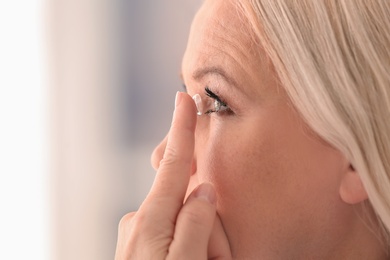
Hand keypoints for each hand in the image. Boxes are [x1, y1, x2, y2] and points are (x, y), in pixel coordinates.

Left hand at [115, 92, 231, 259]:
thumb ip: (198, 223)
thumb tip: (203, 191)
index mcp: (151, 219)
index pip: (174, 164)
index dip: (182, 129)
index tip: (183, 99)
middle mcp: (141, 220)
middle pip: (190, 203)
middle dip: (209, 230)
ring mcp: (139, 234)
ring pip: (187, 223)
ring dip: (202, 246)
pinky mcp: (142, 248)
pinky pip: (177, 238)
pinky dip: (190, 251)